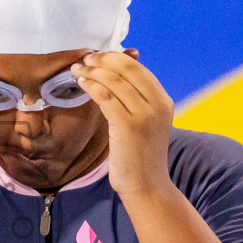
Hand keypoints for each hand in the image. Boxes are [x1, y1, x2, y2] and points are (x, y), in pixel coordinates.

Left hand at [73, 49, 174, 198]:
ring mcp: (144, 114)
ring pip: (113, 81)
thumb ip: (140, 102)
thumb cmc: (142, 156)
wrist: (146, 185)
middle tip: (86, 59)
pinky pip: (105, 97)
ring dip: (92, 71)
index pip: (139, 69)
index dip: (116, 58)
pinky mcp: (127, 125)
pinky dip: (91, 86)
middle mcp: (157, 104)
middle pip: (126, 69)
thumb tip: (117, 79)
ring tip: (78, 69)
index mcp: (164, 101)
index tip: (99, 57)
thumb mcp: (149, 124)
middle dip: (103, 60)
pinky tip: (82, 84)